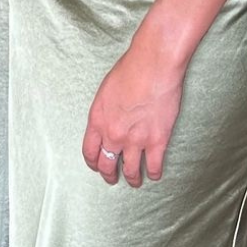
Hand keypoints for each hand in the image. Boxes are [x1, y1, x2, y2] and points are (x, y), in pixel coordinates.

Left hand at [82, 37, 186, 186]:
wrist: (153, 65)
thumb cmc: (129, 70)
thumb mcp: (105, 90)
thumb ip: (104, 112)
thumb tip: (107, 124)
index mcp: (98, 119)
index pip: (89, 152)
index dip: (93, 163)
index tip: (97, 166)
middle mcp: (113, 133)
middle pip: (107, 165)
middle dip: (109, 175)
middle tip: (112, 179)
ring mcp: (135, 140)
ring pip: (130, 172)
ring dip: (132, 179)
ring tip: (135, 181)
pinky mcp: (157, 141)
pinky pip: (153, 167)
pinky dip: (153, 174)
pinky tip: (154, 173)